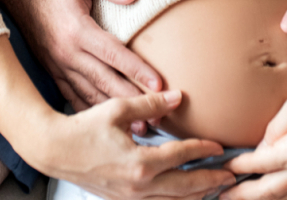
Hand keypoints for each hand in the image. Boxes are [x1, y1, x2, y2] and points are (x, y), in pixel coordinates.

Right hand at [0, 0, 162, 113]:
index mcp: (77, 29)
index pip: (113, 54)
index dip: (137, 70)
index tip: (159, 86)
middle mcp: (68, 53)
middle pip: (106, 81)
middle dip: (134, 101)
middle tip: (159, 118)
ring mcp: (59, 66)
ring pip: (92, 94)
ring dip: (117, 114)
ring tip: (142, 128)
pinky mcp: (54, 72)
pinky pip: (75, 96)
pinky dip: (93, 112)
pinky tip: (109, 125)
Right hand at [38, 90, 235, 199]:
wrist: (55, 150)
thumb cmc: (84, 127)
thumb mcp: (118, 109)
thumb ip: (150, 104)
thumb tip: (178, 97)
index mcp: (139, 163)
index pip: (181, 156)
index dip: (203, 150)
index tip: (220, 146)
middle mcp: (138, 186)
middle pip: (185, 188)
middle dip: (210, 182)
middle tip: (231, 175)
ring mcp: (131, 198)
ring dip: (197, 194)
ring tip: (215, 187)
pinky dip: (177, 199)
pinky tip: (185, 193)